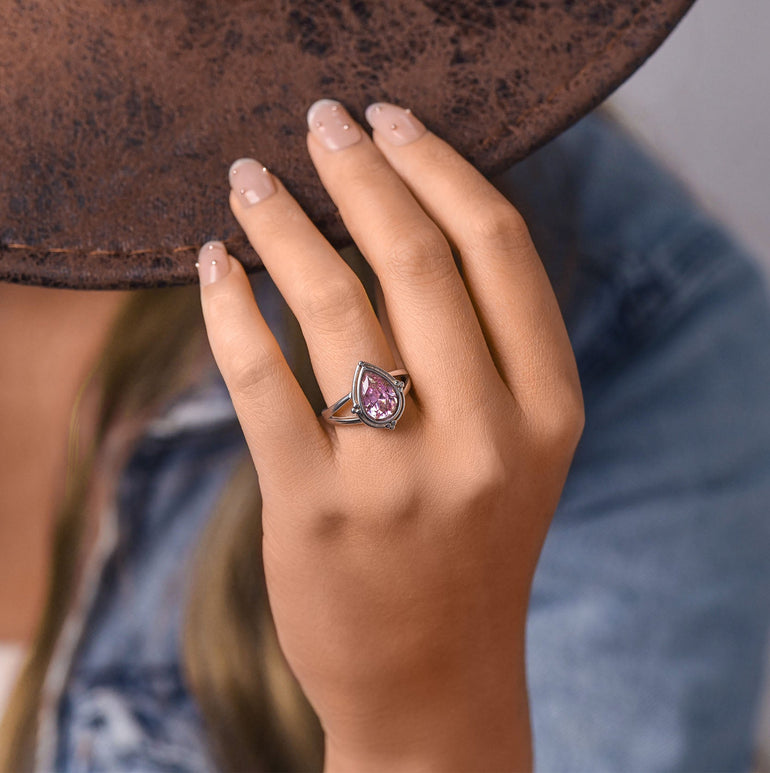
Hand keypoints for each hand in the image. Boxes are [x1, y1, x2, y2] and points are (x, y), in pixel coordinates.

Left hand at [197, 99, 583, 771]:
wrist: (433, 677)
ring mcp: (399, 476)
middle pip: (414, 259)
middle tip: (319, 122)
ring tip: (250, 182)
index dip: (440, 167)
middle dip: (359, 170)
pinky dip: (229, 305)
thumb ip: (485, 349)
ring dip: (282, 224)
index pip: (498, 251)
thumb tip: (406, 222)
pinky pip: (261, 376)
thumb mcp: (515, 450)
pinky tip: (213, 265)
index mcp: (548, 411)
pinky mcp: (315, 507)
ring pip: (331, 304)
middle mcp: (485, 437)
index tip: (392, 119)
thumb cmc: (469, 549)